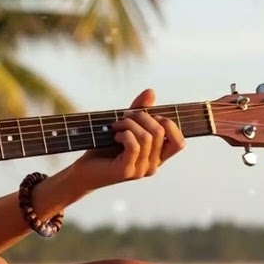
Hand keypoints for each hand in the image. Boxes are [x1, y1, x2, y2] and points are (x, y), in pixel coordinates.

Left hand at [70, 88, 185, 191]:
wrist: (84, 171)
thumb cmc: (105, 148)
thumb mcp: (125, 126)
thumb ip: (139, 111)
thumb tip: (151, 92)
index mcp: (157, 156)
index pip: (179, 143)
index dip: (169, 124)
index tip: (149, 116)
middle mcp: (152, 165)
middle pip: (161, 132)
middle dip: (142, 116)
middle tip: (124, 116)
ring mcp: (140, 170)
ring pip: (147, 137)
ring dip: (129, 123)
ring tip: (116, 125)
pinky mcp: (126, 171)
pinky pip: (134, 145)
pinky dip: (124, 134)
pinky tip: (115, 135)